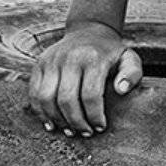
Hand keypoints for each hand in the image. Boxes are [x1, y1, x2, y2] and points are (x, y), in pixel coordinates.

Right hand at [28, 21, 141, 136]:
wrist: (88, 32)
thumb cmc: (111, 53)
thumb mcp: (129, 59)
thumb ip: (132, 74)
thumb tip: (121, 90)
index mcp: (93, 58)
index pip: (90, 95)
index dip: (94, 116)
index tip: (100, 127)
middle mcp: (69, 58)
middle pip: (66, 99)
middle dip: (76, 122)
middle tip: (85, 133)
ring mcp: (51, 61)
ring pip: (46, 98)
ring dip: (56, 120)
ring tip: (69, 131)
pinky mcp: (39, 65)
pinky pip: (34, 93)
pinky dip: (40, 112)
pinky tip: (52, 123)